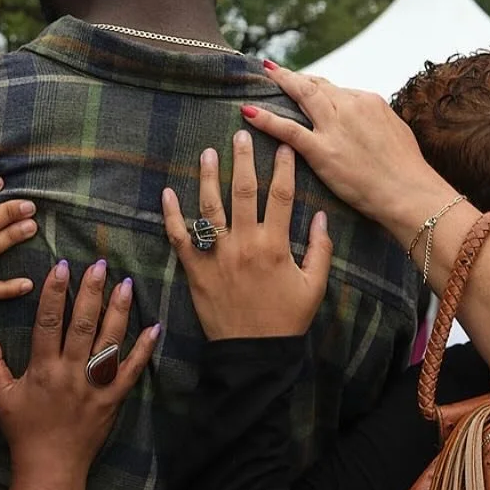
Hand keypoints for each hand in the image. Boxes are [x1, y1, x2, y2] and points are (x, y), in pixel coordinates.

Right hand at [0, 259, 159, 471]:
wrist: (51, 468)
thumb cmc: (23, 431)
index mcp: (42, 369)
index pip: (48, 322)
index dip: (54, 293)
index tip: (61, 267)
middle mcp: (70, 373)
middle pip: (82, 325)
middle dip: (91, 293)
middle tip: (99, 265)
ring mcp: (95, 386)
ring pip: (109, 342)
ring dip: (119, 312)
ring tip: (126, 284)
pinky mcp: (113, 400)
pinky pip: (132, 371)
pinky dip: (144, 350)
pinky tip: (155, 327)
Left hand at [161, 131, 331, 339]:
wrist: (253, 354)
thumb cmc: (286, 321)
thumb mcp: (314, 287)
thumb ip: (320, 249)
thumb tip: (321, 216)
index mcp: (275, 246)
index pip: (280, 196)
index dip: (283, 168)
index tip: (283, 146)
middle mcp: (245, 244)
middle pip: (243, 192)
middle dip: (243, 160)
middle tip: (241, 134)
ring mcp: (217, 256)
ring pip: (210, 207)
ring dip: (208, 177)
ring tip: (208, 152)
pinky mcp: (196, 270)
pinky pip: (180, 238)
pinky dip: (172, 215)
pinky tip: (168, 192)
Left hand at [243, 67, 453, 235]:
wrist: (410, 192)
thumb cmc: (407, 171)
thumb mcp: (396, 133)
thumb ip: (377, 122)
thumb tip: (369, 121)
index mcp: (370, 102)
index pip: (336, 89)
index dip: (315, 86)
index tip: (300, 83)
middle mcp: (351, 107)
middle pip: (316, 85)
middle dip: (293, 76)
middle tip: (273, 69)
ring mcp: (335, 127)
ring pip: (302, 95)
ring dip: (280, 82)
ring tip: (262, 74)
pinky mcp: (323, 150)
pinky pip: (288, 129)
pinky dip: (266, 118)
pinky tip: (248, 112)